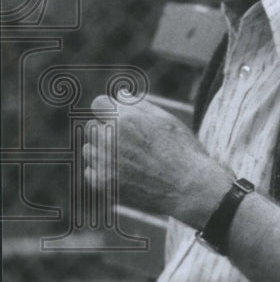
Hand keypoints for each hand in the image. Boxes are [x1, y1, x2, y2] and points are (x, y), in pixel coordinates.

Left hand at [83, 95, 232, 226]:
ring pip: (89, 149)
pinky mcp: (102, 183)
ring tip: (129, 159)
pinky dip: (103, 171)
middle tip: (129, 141)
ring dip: (102, 151)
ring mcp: (104, 162)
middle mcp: (110, 138)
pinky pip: (90, 171)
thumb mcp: (166, 120)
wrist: (188, 187)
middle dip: (106, 130)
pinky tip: (124, 173)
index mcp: (126, 119)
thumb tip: (119, 94)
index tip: (119, 118)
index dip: (109, 110)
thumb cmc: (181, 150)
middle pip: (91, 126)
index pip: (98, 104)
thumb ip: (139, 105)